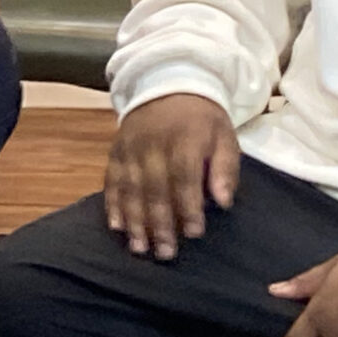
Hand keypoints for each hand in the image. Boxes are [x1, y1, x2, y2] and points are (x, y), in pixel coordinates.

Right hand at [105, 92, 241, 259]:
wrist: (168, 83)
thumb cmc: (202, 118)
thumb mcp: (225, 136)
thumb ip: (226, 169)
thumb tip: (223, 202)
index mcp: (184, 140)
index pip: (184, 177)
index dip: (188, 207)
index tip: (194, 233)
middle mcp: (153, 144)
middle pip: (154, 188)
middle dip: (159, 223)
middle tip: (165, 253)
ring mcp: (130, 147)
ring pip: (130, 188)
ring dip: (134, 220)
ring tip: (140, 248)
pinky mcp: (116, 150)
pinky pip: (111, 179)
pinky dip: (112, 204)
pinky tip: (117, 226)